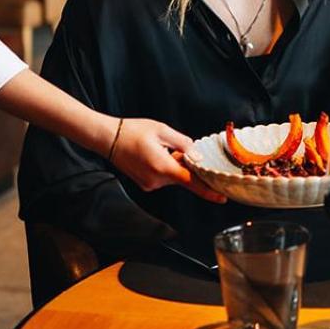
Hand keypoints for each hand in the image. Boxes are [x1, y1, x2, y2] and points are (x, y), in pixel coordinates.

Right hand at [108, 118, 224, 202]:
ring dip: (174, 165)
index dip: (208, 191)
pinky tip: (154, 154)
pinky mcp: (145, 184)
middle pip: (182, 176)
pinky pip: (163, 177)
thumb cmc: (133, 131)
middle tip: (175, 147)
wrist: (108, 138)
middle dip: (186, 165)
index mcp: (163, 166)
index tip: (222, 197)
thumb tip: (197, 156)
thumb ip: (183, 143)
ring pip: (173, 176)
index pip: (191, 182)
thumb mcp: (162, 131)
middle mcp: (156, 180)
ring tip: (159, 148)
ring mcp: (149, 184)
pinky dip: (165, 168)